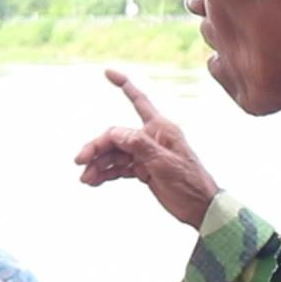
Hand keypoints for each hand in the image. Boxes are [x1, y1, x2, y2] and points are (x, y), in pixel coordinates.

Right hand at [73, 69, 218, 227]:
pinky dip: (106, 173)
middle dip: (97, 147)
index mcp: (160, 128)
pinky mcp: (143, 169)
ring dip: (99, 164)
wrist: (200, 209)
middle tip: (80, 162)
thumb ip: (140, 146)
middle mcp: (150, 138)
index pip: (139, 101)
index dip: (124, 85)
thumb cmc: (189, 183)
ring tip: (85, 179)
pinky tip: (94, 181)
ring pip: (115, 153)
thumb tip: (115, 133)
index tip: (107, 72)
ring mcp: (145, 154)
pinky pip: (119, 167)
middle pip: (116, 136)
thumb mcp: (165, 164)